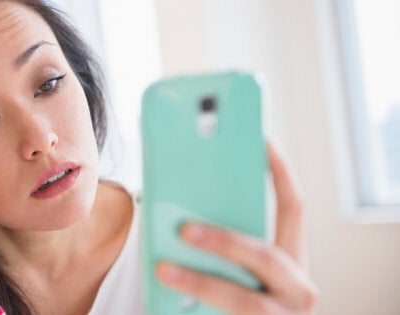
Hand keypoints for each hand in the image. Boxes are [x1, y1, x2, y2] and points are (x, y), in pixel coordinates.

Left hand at [156, 142, 317, 314]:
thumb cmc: (237, 301)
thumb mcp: (239, 270)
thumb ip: (222, 244)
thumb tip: (179, 211)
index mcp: (291, 259)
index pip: (293, 209)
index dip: (280, 174)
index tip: (262, 141)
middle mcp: (297, 287)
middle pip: (265, 255)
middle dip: (223, 241)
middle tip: (184, 228)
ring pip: (244, 300)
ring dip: (201, 282)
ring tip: (164, 271)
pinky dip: (197, 308)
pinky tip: (168, 302)